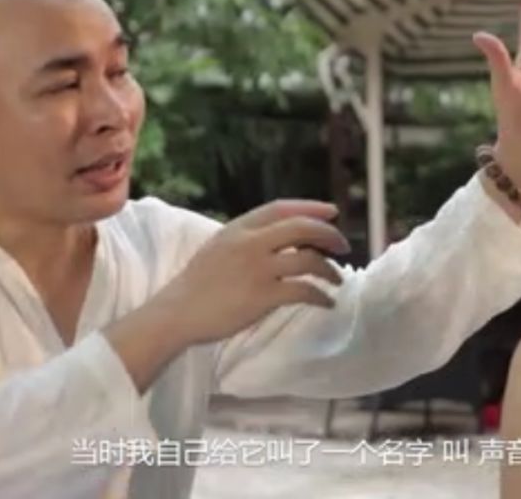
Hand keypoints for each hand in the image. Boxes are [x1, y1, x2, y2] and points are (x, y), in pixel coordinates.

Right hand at [159, 200, 350, 344]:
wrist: (177, 312)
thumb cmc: (196, 284)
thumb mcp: (218, 247)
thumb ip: (246, 239)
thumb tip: (279, 238)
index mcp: (238, 228)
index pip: (282, 208)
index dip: (310, 207)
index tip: (332, 212)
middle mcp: (250, 243)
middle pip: (302, 228)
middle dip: (329, 235)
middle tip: (344, 246)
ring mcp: (257, 269)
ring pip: (308, 260)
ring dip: (330, 270)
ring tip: (337, 280)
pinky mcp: (262, 296)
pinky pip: (304, 291)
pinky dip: (321, 296)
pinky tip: (327, 302)